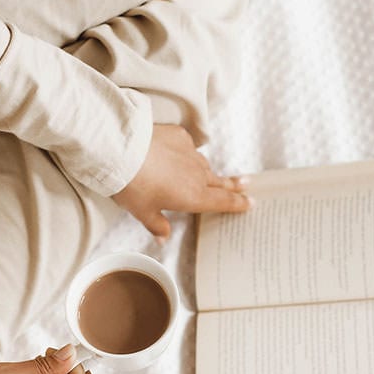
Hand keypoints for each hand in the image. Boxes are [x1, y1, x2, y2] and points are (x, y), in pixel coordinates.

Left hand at [112, 124, 251, 238]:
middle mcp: (197, 174)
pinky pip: (187, 147)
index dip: (238, 203)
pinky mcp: (179, 136)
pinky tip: (176, 154)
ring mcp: (189, 153)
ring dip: (206, 170)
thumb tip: (163, 237)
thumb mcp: (143, 211)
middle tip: (245, 184)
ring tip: (204, 174)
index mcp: (194, 196)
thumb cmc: (134, 185)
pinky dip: (185, 152)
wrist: (123, 151)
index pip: (223, 201)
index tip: (250, 202)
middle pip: (219, 181)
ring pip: (203, 164)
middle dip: (233, 184)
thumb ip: (156, 224)